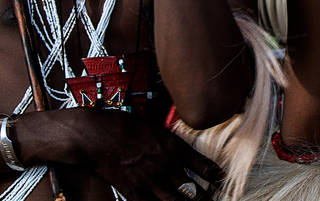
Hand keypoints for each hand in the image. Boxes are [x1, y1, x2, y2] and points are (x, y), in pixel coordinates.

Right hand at [19, 108, 220, 200]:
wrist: (97, 135)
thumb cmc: (125, 126)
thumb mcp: (156, 128)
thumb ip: (171, 142)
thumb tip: (182, 150)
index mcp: (174, 147)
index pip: (204, 166)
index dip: (216, 176)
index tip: (222, 180)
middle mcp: (166, 166)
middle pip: (194, 190)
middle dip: (205, 198)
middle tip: (212, 200)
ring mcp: (151, 182)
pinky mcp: (133, 193)